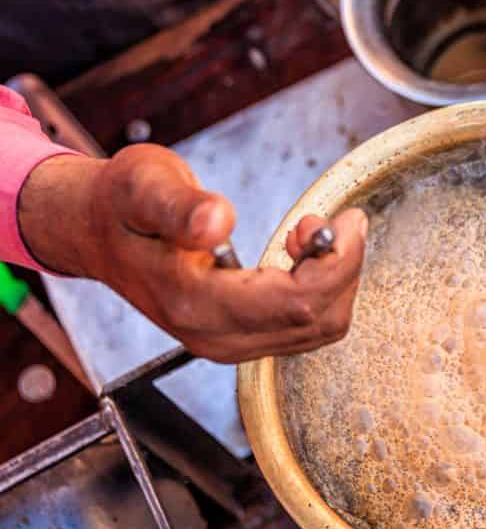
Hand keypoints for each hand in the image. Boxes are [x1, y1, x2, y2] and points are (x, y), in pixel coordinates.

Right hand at [19, 146, 366, 362]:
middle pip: (318, 322)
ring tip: (309, 233)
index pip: (298, 302)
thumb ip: (181, 206)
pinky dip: (320, 291)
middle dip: (342, 268)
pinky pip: (303, 327)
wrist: (94, 231)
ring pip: (318, 330)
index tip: (347, 218)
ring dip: (334, 279)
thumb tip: (219, 221)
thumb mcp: (145, 186)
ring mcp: (225, 343)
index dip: (338, 261)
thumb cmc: (122, 203)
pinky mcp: (236, 337)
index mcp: (195, 303)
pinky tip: (298, 254)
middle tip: (329, 220)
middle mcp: (214, 336)